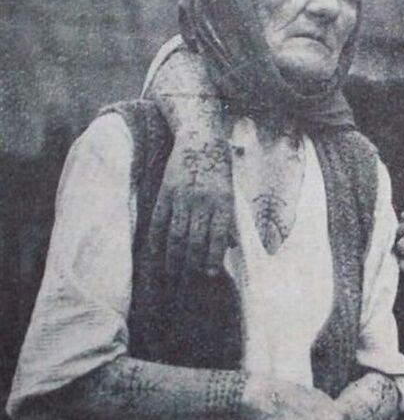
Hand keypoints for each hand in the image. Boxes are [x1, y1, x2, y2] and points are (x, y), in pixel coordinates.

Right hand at [147, 131, 234, 277]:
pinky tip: (156, 253)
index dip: (212, 258)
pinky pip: (160, 220)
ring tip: (172, 273)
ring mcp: (182, 197)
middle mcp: (202, 202)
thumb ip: (230, 219)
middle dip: (191, 264)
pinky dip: (157, 239)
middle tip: (188, 281)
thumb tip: (230, 246)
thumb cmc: (220, 167)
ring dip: (173, 257)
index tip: (209, 275)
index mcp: (223, 202)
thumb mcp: (232, 191)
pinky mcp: (166, 192)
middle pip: (194, 240)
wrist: (200, 138)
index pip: (216, 237)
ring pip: (176, 234)